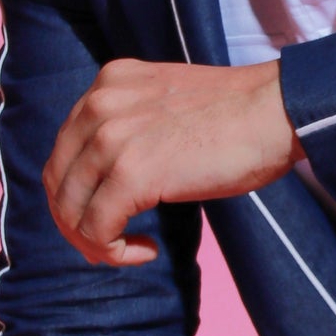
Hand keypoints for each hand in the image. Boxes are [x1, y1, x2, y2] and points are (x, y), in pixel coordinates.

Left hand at [42, 57, 302, 264]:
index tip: (105, 216)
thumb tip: (111, 181)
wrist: (278, 110)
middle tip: (110, 244)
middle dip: (76, 223)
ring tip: (130, 249)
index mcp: (107, 84)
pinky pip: (97, 229)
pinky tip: (147, 250)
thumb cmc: (239, 116)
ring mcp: (111, 138)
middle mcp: (100, 105)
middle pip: (58, 181)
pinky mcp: (131, 173)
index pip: (65, 148)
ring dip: (94, 242)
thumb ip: (132, 126)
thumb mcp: (166, 105)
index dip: (76, 192)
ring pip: (71, 210)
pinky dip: (115, 251)